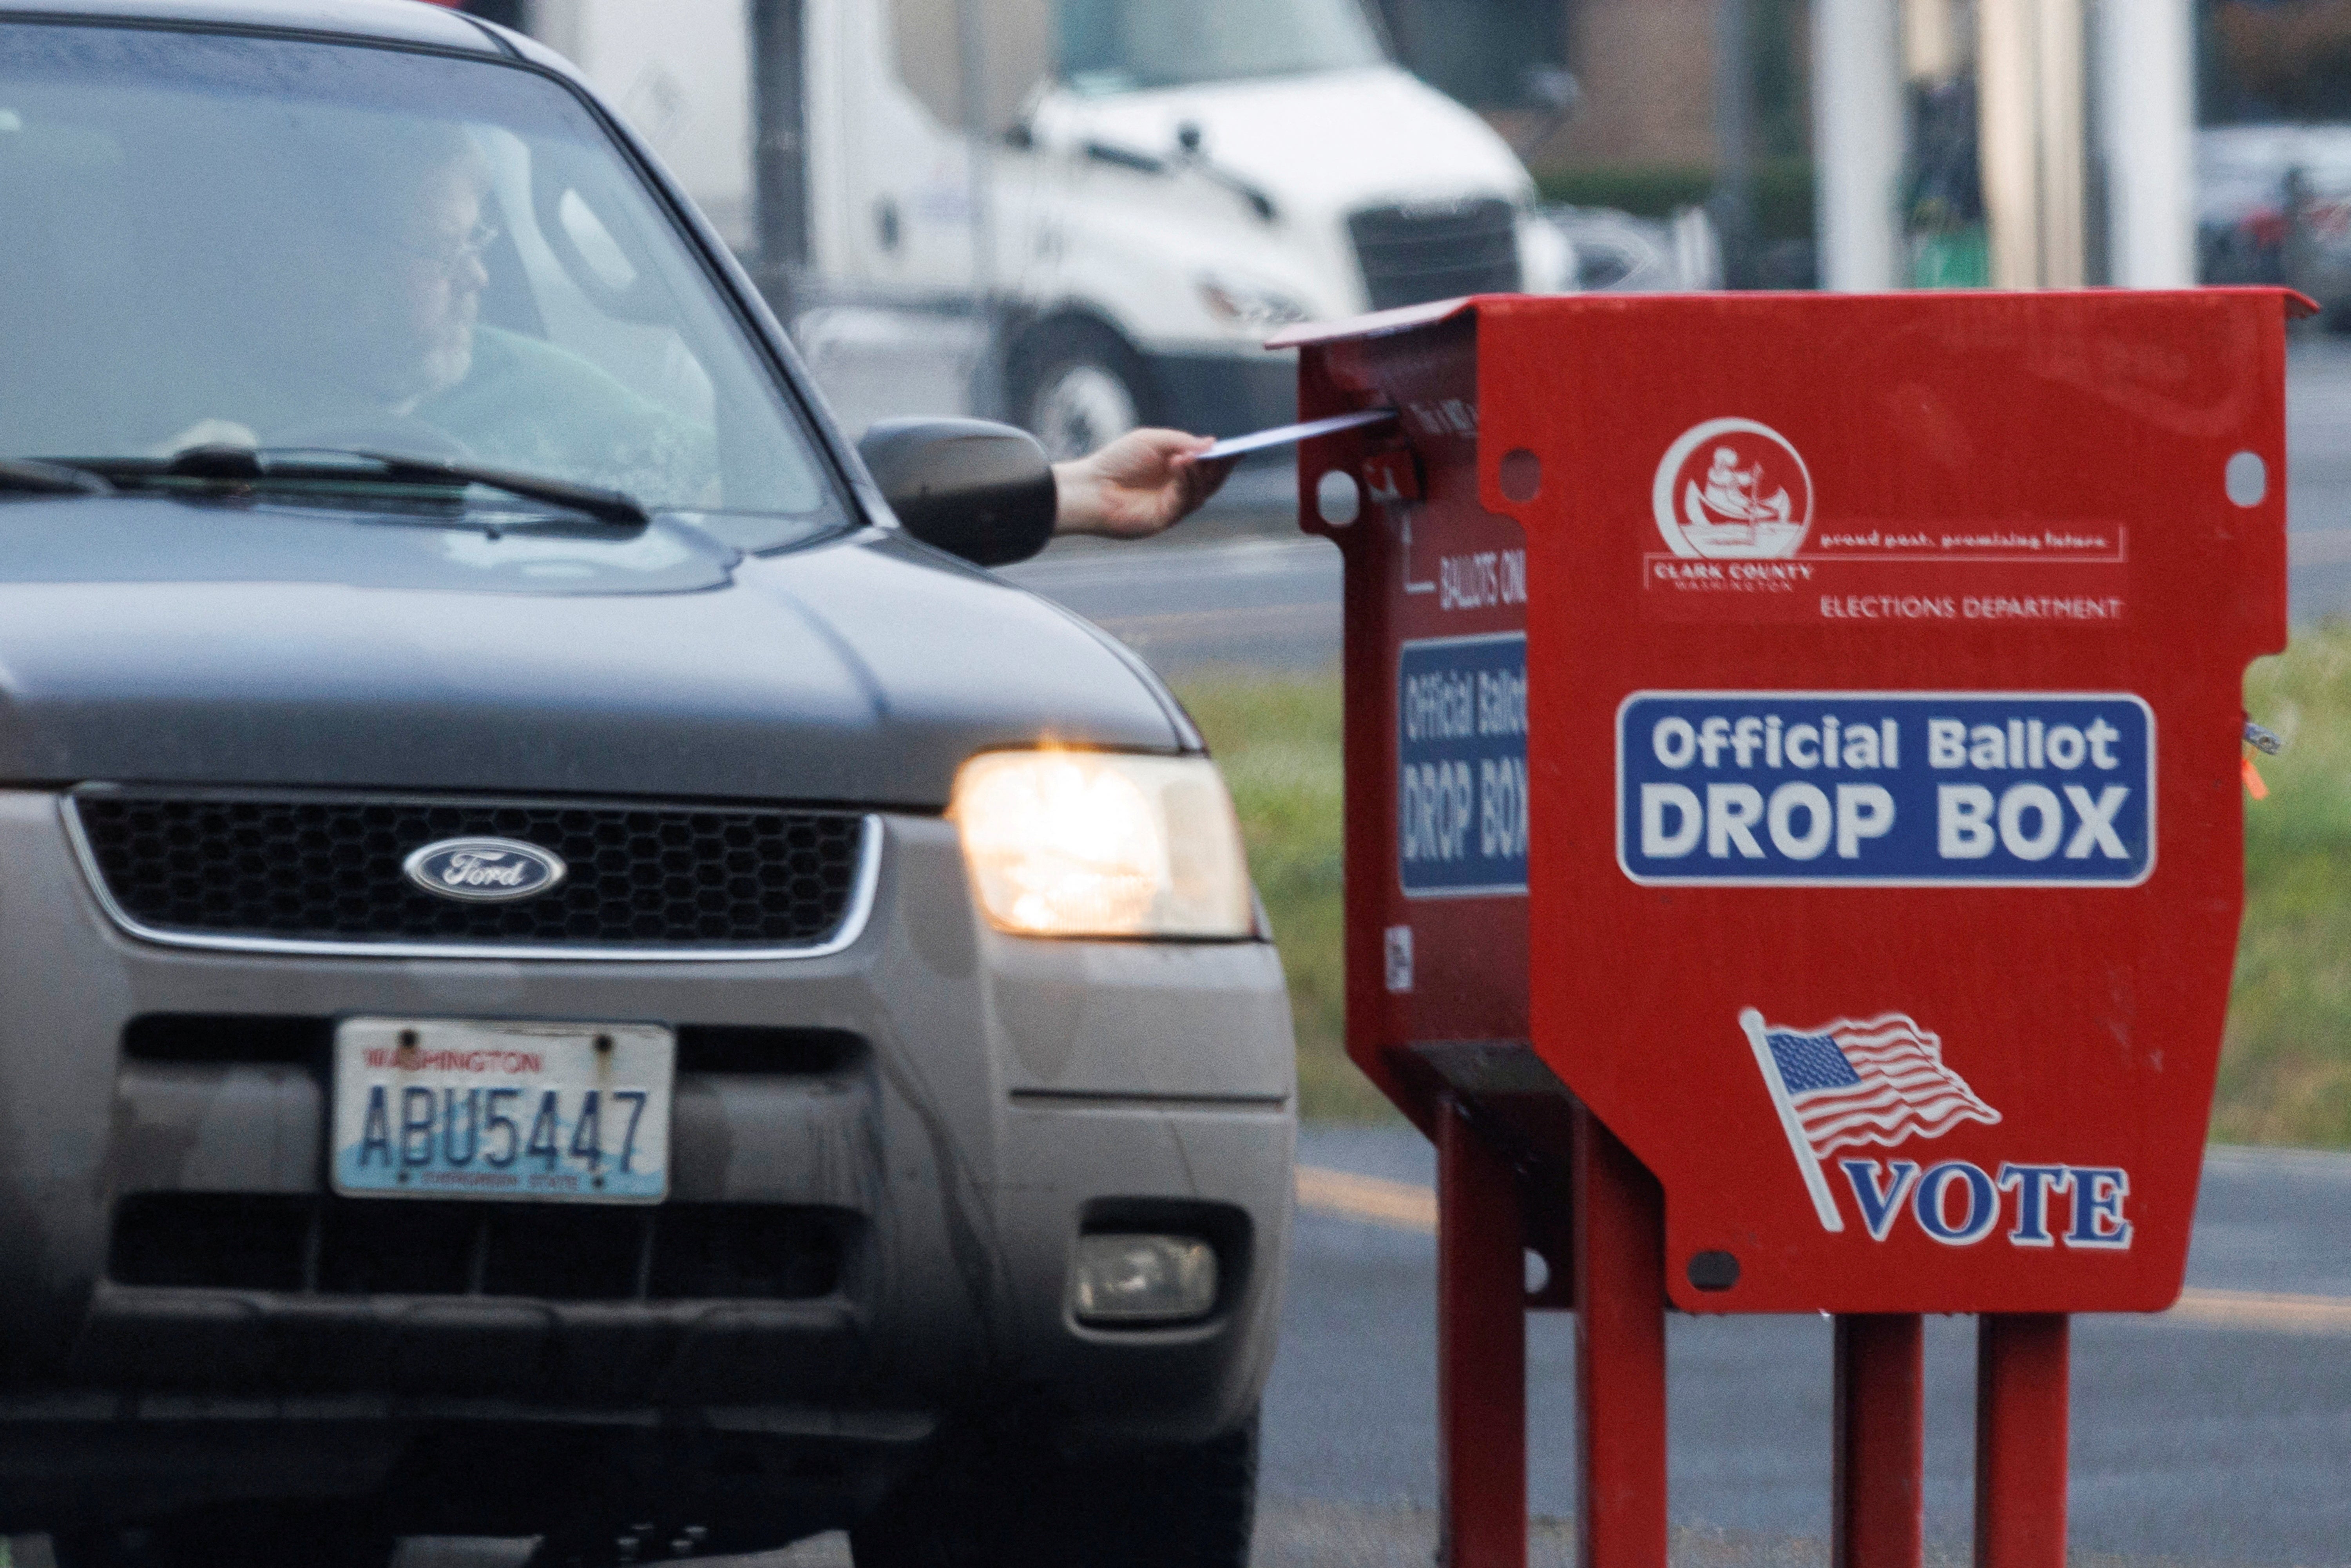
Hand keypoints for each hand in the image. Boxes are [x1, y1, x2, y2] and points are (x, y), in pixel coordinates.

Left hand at [1052, 428, 1234, 539]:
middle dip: (1222, 466)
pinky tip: (1180, 464)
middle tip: (1230, 452)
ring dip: (1201, 471)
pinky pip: (1184, 499)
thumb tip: (1211, 443)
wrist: (1090, 488)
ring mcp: (1174, 505)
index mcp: (1177, 469)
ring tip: (1193, 455)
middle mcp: (1179, 488)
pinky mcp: (1166, 518)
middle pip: (1211, 480)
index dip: (1225, 457)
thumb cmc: (1116, 462)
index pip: (1208, 464)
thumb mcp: (1150, 441)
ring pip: (1202, 491)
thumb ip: (1181, 441)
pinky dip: (1186, 480)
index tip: (1241, 447)